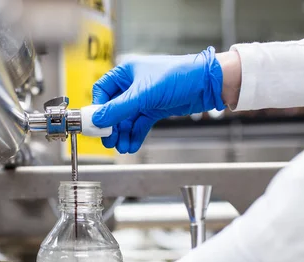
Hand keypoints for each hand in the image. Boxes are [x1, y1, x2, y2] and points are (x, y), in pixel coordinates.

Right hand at [91, 47, 225, 153]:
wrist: (207, 84)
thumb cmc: (178, 77)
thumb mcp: (144, 94)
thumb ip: (119, 108)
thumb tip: (98, 119)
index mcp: (126, 72)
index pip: (102, 91)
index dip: (98, 108)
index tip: (95, 124)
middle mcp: (133, 84)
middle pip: (113, 108)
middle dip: (111, 126)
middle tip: (109, 141)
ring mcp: (144, 98)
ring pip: (126, 119)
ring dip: (123, 134)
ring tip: (122, 147)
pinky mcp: (155, 109)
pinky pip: (139, 124)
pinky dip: (135, 135)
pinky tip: (131, 145)